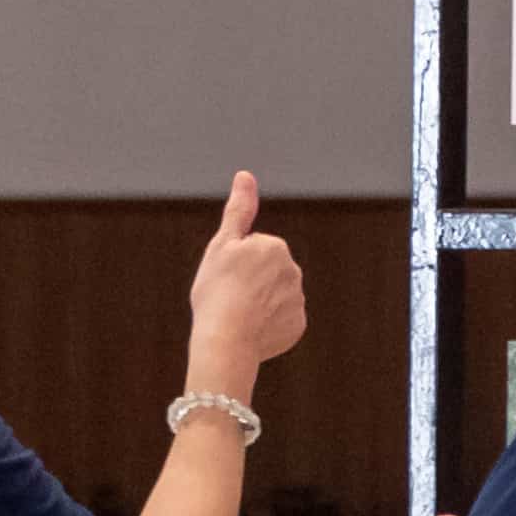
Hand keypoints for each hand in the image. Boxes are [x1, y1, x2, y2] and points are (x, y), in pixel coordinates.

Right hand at [182, 168, 303, 389]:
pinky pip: (281, 320)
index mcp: (276, 247)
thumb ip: (239, 210)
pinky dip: (267, 325)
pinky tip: (251, 329)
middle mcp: (293, 271)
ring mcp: (298, 301)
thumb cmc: (218, 290)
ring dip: (259, 304)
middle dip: (251, 282)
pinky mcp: (298, 326)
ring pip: (274, 297)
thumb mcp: (222, 244)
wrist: (226, 339)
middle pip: (266, 273)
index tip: (226, 277)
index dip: (235, 263)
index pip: (253, 250)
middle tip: (230, 297)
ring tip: (239, 315)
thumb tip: (245, 175)